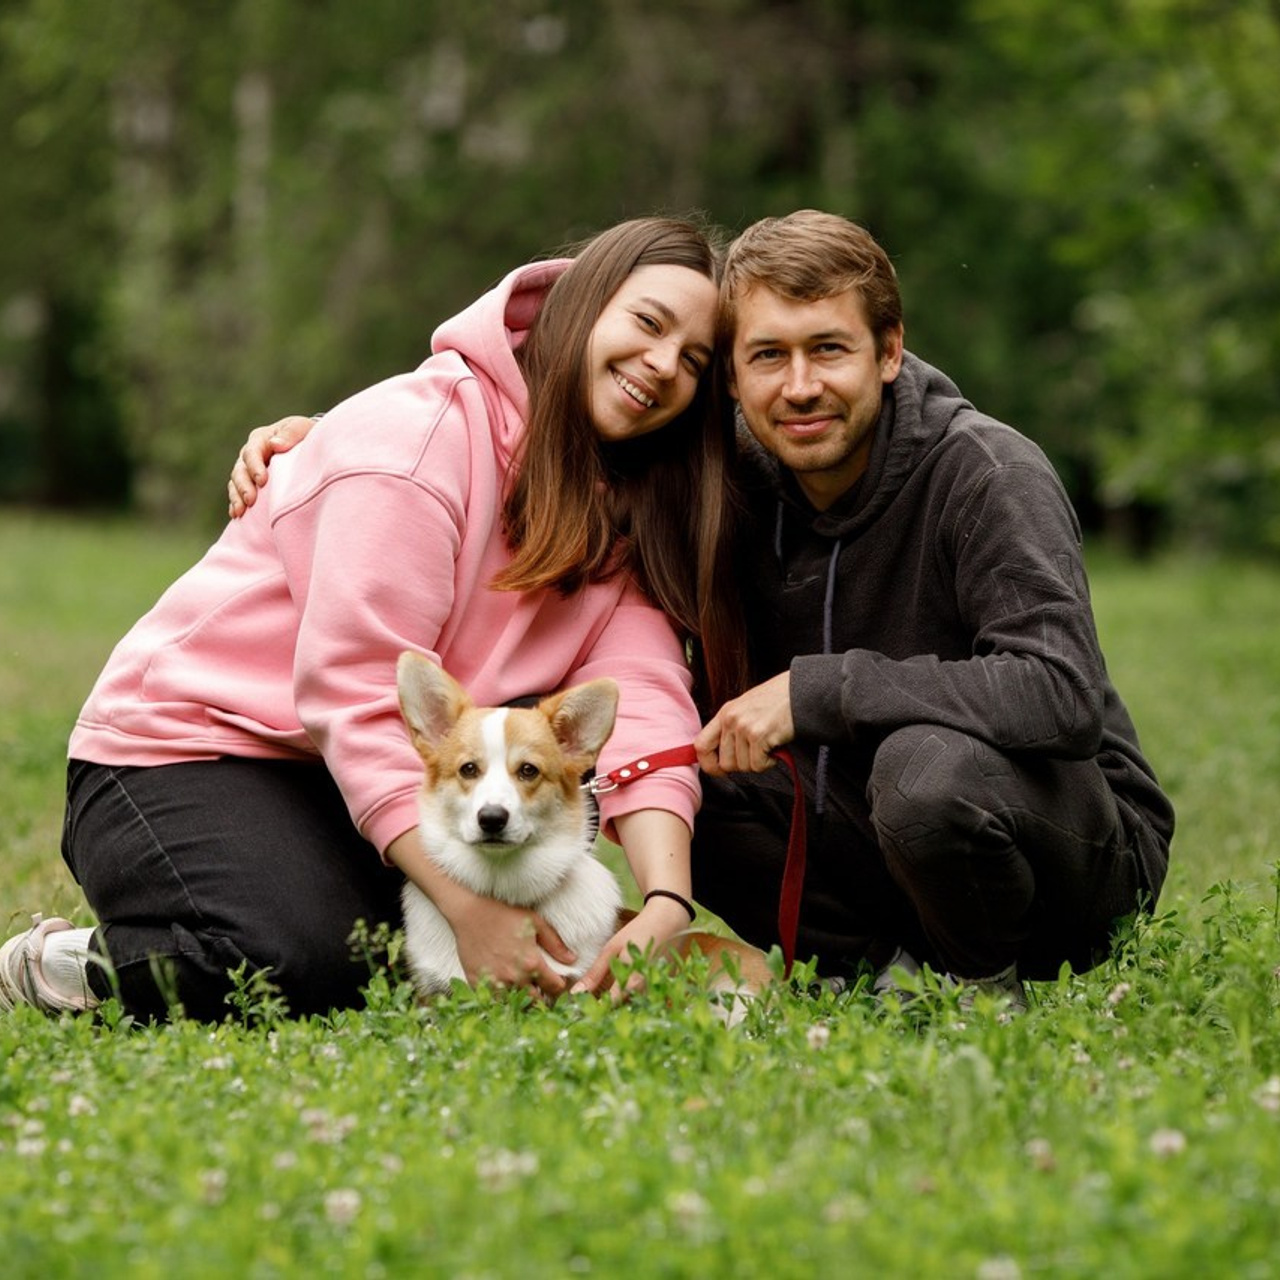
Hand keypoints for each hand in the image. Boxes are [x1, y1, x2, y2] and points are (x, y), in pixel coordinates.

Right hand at [227, 415, 317, 516]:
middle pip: (240, 469)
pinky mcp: (250, 483)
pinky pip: (238, 493)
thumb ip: (290, 433)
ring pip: (236, 483)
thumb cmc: (304, 434)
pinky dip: (236, 503)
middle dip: (243, 485)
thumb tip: (276, 444)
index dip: (254, 466)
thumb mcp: (301, 428)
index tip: (262, 481)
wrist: (306, 444)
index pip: (252, 452)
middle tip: (250, 500)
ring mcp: (248, 469)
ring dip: (237, 497)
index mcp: (261, 439)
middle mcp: (250, 454)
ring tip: (240, 511)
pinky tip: (236, 514)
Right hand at [448, 892, 575, 1000]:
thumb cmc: (504, 914)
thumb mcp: (535, 922)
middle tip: (542, 990)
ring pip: (514, 1004)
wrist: (470, 912)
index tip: (558, 982)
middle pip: (536, 1001)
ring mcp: (494, 983)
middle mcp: (514, 978)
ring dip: (522, 1000)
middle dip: (543, 997)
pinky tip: (504, 990)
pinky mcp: (477, 984)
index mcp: (531, 963)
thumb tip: (572, 960)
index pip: (555, 987)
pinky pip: (493, 1001)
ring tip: (524, 991)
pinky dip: (501, 999)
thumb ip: (555, 944)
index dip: (559, 985)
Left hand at [569, 893, 690, 1000]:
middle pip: (622, 1011)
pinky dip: (634, 1001)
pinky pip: (646, 1002)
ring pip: (634, 1007)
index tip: (583, 1007)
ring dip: (620, 1006)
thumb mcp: (612, 949)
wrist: (669, 921)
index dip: (594, 1010)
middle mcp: (646, 993)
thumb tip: (576, 993)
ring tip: (608, 997)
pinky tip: (626, 992)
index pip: (608, 1008)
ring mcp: (657, 993)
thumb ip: (595, 974)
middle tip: (592, 1005)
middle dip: (606, 1010)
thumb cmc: (637, 932)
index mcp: (632, 983)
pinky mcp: (664, 991)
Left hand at [695, 671, 794, 775]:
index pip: (700, 745)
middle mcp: (730, 720)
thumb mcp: (746, 708)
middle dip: (742, 765)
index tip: (719, 770)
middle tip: (756, 753)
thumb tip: (722, 755)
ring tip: (768, 745)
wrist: (802, 691)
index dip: (708, 764)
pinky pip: (758, 765)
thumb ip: (732, 727)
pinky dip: (769, 762)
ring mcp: (743, 727)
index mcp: (725, 713)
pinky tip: (775, 747)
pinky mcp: (759, 735)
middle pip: (724, 763)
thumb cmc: (778, 701)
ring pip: (742, 766)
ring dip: (758, 762)